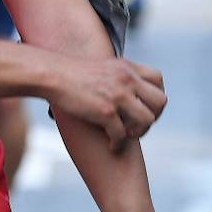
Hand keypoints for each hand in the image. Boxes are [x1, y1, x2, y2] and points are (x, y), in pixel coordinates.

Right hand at [48, 57, 166, 144]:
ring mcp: (117, 95)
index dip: (155, 97)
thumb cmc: (72, 74)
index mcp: (127, 67)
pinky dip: (118, 144)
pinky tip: (110, 145)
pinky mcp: (105, 111)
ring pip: (147, 120)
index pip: (158, 80)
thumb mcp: (103, 67)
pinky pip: (122, 134)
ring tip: (125, 135)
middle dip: (153, 117)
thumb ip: (120, 75)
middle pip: (160, 101)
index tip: (144, 107)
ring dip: (139, 132)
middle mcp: (126, 79)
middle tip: (137, 125)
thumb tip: (129, 91)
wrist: (51, 74)